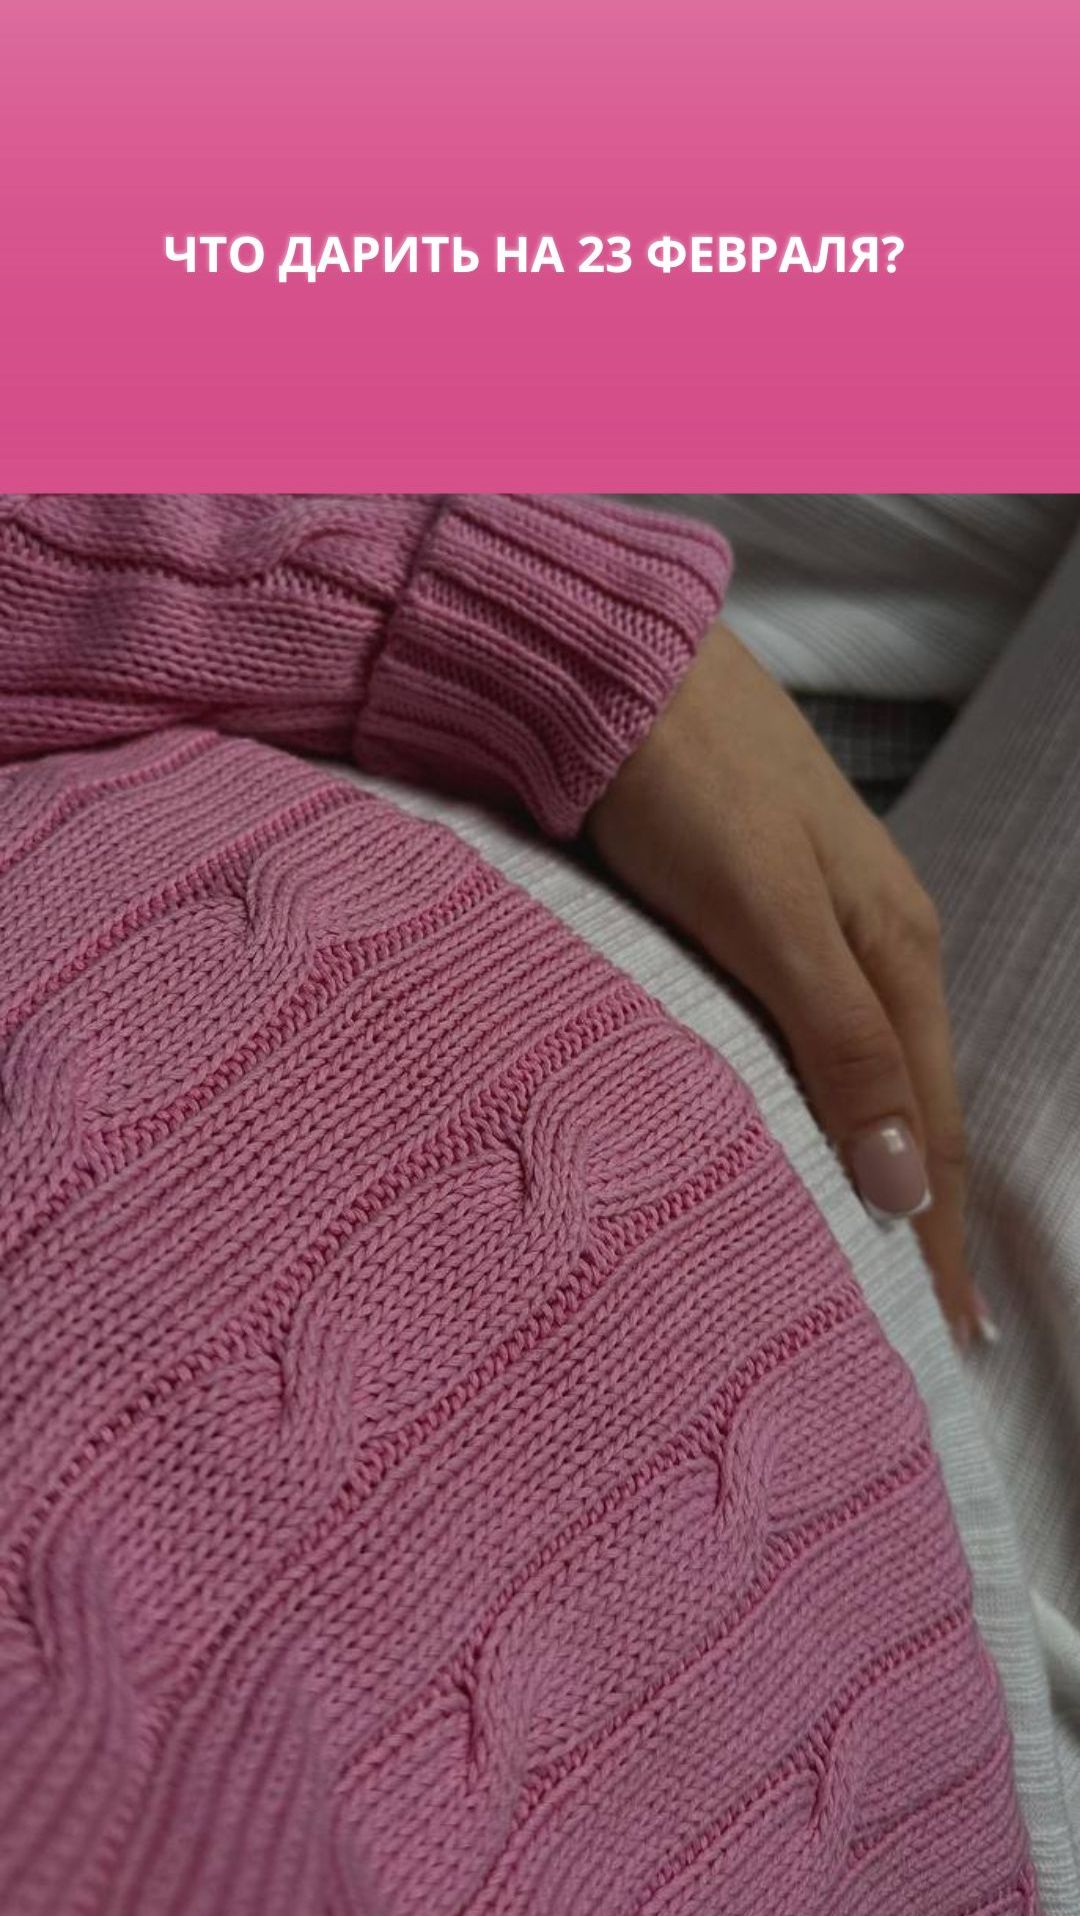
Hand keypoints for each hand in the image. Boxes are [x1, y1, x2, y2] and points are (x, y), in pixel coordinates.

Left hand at [588, 621, 984, 1343]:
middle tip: (933, 1317)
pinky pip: (817, 1034)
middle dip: (928, 1212)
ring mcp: (821, 925)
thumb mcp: (772, 916)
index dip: (941, 1233)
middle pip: (915, 1103)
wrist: (623, 671)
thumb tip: (907, 1187)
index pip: (930, 1128)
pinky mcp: (762, 912)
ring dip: (884, 1161)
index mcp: (896, 952)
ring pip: (868, 1070)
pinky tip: (816, 1126)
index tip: (955, 1334)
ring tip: (885, 1246)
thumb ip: (840, 1043)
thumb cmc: (692, 788)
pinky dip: (831, 1101)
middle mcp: (875, 945)